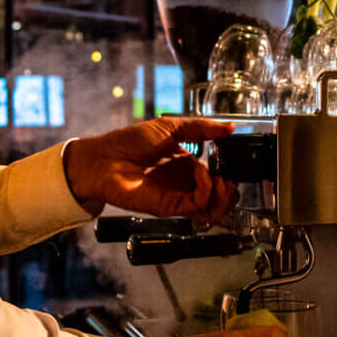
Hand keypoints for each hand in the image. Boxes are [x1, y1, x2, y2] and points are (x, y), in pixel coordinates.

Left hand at [64, 117, 236, 222]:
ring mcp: (178, 196)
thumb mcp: (171, 127)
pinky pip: (197, 206)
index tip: (232, 162)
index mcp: (186, 165)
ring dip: (223, 195)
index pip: (217, 177)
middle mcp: (185, 184)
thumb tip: (230, 127)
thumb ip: (202, 128)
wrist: (105, 158)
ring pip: (212, 210)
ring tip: (220, 179)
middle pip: (219, 199)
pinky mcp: (170, 207)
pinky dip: (206, 189)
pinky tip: (200, 172)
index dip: (228, 173)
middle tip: (228, 177)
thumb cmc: (130, 141)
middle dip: (231, 191)